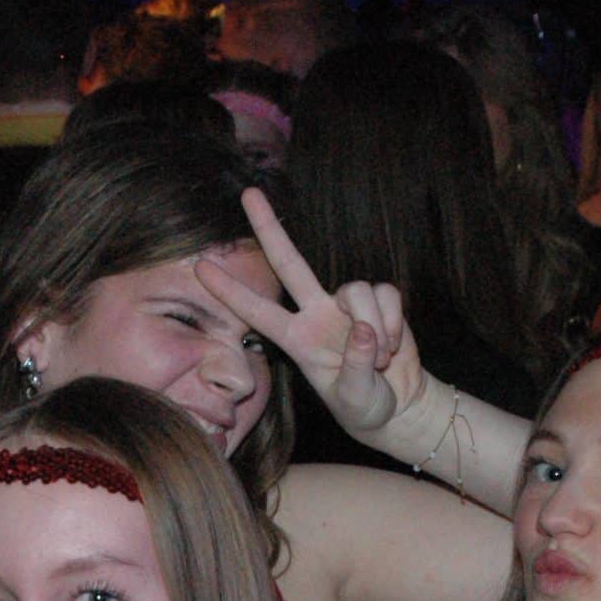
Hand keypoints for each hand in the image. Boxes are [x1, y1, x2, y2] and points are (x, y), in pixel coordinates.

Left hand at [199, 188, 424, 437]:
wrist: (399, 405)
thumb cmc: (365, 407)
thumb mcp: (356, 399)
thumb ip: (356, 368)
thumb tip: (362, 331)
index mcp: (298, 340)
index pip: (257, 312)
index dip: (230, 291)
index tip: (201, 268)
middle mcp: (316, 314)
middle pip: (289, 262)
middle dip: (269, 227)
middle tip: (248, 193)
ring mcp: (346, 305)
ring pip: (356, 290)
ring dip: (375, 326)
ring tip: (382, 360)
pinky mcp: (379, 300)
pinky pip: (386, 294)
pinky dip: (394, 322)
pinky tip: (393, 346)